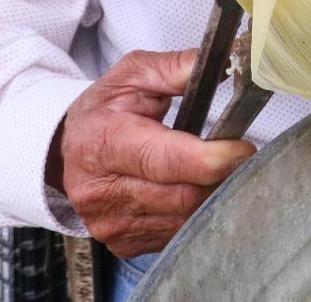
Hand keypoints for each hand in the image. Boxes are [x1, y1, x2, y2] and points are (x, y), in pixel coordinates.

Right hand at [47, 48, 257, 257]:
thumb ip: (178, 68)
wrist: (66, 152)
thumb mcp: (133, 75)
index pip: (165, 161)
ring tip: (216, 169)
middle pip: (184, 195)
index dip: (212, 158)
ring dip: (212, 195)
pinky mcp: (125, 244)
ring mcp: (112, 223)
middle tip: (239, 155)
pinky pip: (178, 233)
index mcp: (103, 142)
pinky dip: (195, 213)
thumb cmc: (105, 110)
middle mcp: (102, 191)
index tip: (243, 148)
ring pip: (187, 218)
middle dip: (221, 176)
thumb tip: (223, 66)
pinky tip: (192, 189)